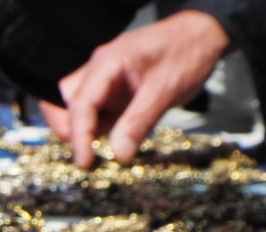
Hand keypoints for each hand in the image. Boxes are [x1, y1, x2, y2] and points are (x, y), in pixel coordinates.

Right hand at [42, 10, 228, 167]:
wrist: (202, 36)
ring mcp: (102, 79)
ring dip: (87, 129)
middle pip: (63, 104)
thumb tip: (119, 156)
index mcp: (108, 63)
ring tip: (117, 135)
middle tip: (88, 153)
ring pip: (75, 109)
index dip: (78, 136)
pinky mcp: (110, 89)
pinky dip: (100, 126)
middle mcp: (98, 69)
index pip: (81, 104)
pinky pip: (94, 111)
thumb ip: (138, 122)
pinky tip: (122, 129)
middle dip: (71, 131)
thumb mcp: (165, 90)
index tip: (85, 162)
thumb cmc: (187, 54)